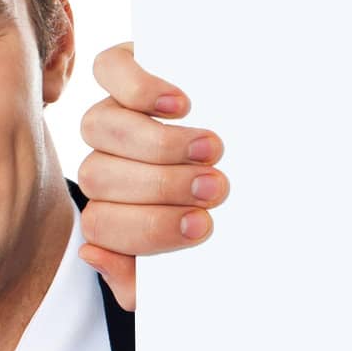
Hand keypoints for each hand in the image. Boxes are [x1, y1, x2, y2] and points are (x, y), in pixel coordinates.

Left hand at [76, 43, 228, 310]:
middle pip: (98, 177)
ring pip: (100, 127)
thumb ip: (140, 281)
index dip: (147, 229)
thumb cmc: (222, 215)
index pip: (101, 226)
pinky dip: (140, 87)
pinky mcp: (124, 69)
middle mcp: (104, 165)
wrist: (259, 150)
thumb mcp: (193, 262)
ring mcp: (111, 116)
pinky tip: (180, 105)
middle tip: (216, 188)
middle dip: (162, 187)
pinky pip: (110, 70)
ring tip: (210, 149)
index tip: (202, 226)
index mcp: (112, 213)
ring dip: (158, 143)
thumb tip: (92, 254)